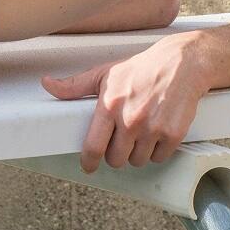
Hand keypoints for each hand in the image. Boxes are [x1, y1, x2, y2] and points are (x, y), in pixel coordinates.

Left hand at [40, 36, 209, 173]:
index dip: (89, 162)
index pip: (94, 147)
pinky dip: (157, 151)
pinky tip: (157, 132)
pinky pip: (159, 157)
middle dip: (116, 153)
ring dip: (137, 152)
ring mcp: (152, 128)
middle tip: (121, 139)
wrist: (182, 64)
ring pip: (138, 161)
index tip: (89, 166)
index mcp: (109, 106)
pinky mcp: (173, 134)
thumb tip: (47, 84)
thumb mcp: (105, 73)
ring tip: (141, 132)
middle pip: (116, 160)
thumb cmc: (141, 69)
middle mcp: (130, 119)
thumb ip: (75, 85)